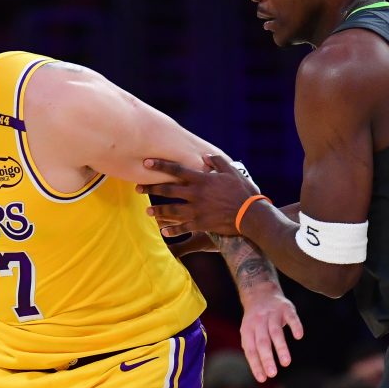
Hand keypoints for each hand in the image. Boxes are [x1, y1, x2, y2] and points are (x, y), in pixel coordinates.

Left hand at [139, 154, 259, 236]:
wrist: (250, 214)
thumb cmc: (242, 191)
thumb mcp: (231, 172)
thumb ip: (217, 162)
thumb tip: (205, 156)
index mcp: (201, 179)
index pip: (176, 169)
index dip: (160, 165)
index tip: (146, 162)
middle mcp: (195, 194)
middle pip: (168, 189)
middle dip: (151, 188)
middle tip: (138, 187)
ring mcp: (196, 210)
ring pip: (171, 210)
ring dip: (157, 210)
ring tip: (147, 211)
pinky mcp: (200, 224)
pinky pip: (182, 227)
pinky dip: (172, 230)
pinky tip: (163, 231)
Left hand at [239, 287, 302, 381]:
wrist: (260, 292)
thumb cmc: (256, 320)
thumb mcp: (249, 332)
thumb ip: (253, 349)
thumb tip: (259, 373)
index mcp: (248, 330)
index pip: (251, 350)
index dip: (256, 364)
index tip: (263, 379)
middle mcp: (259, 322)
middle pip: (262, 342)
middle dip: (267, 358)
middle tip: (273, 374)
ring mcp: (273, 314)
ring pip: (276, 332)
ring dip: (281, 347)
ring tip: (286, 363)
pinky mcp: (286, 308)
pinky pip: (291, 317)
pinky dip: (295, 326)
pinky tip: (298, 336)